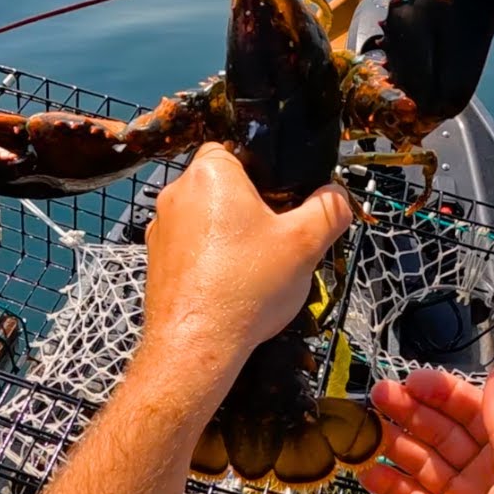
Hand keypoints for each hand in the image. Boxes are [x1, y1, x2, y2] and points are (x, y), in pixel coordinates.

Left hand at [143, 142, 352, 354]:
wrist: (196, 345)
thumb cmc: (245, 288)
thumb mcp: (305, 244)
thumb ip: (328, 210)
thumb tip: (337, 196)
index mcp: (210, 174)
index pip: (238, 148)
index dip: (266, 172)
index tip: (284, 200)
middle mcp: (177, 193)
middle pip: (225, 186)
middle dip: (253, 207)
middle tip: (278, 237)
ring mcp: (162, 228)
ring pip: (208, 218)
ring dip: (232, 234)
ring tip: (258, 267)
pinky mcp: (156, 261)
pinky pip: (192, 247)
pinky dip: (212, 259)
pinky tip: (233, 285)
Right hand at [359, 366, 493, 493]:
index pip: (474, 411)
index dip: (443, 392)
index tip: (413, 381)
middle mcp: (485, 474)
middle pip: (442, 430)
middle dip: (410, 410)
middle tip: (379, 395)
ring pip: (420, 460)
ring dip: (392, 442)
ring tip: (365, 429)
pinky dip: (387, 483)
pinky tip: (369, 470)